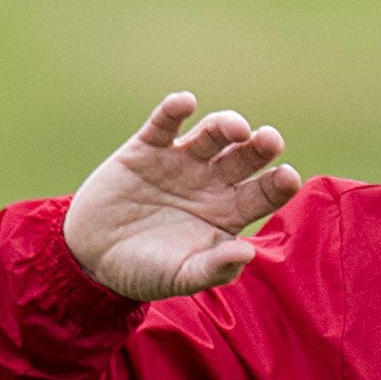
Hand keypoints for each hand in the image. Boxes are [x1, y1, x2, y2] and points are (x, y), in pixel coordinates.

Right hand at [63, 92, 301, 300]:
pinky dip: (173, 110)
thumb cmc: (147, 271)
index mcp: (230, 212)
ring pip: (212, 135)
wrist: (92, 258)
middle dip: (260, 147)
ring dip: (226, 125)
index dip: (278, 184)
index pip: (264, 193)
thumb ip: (215, 268)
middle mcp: (212, 182)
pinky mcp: (146, 149)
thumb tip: (247, 254)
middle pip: (245, 158)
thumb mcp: (182, 277)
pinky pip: (163, 124)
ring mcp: (181, 162)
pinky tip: (185, 103)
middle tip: (270, 140)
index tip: (288, 176)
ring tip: (235, 128)